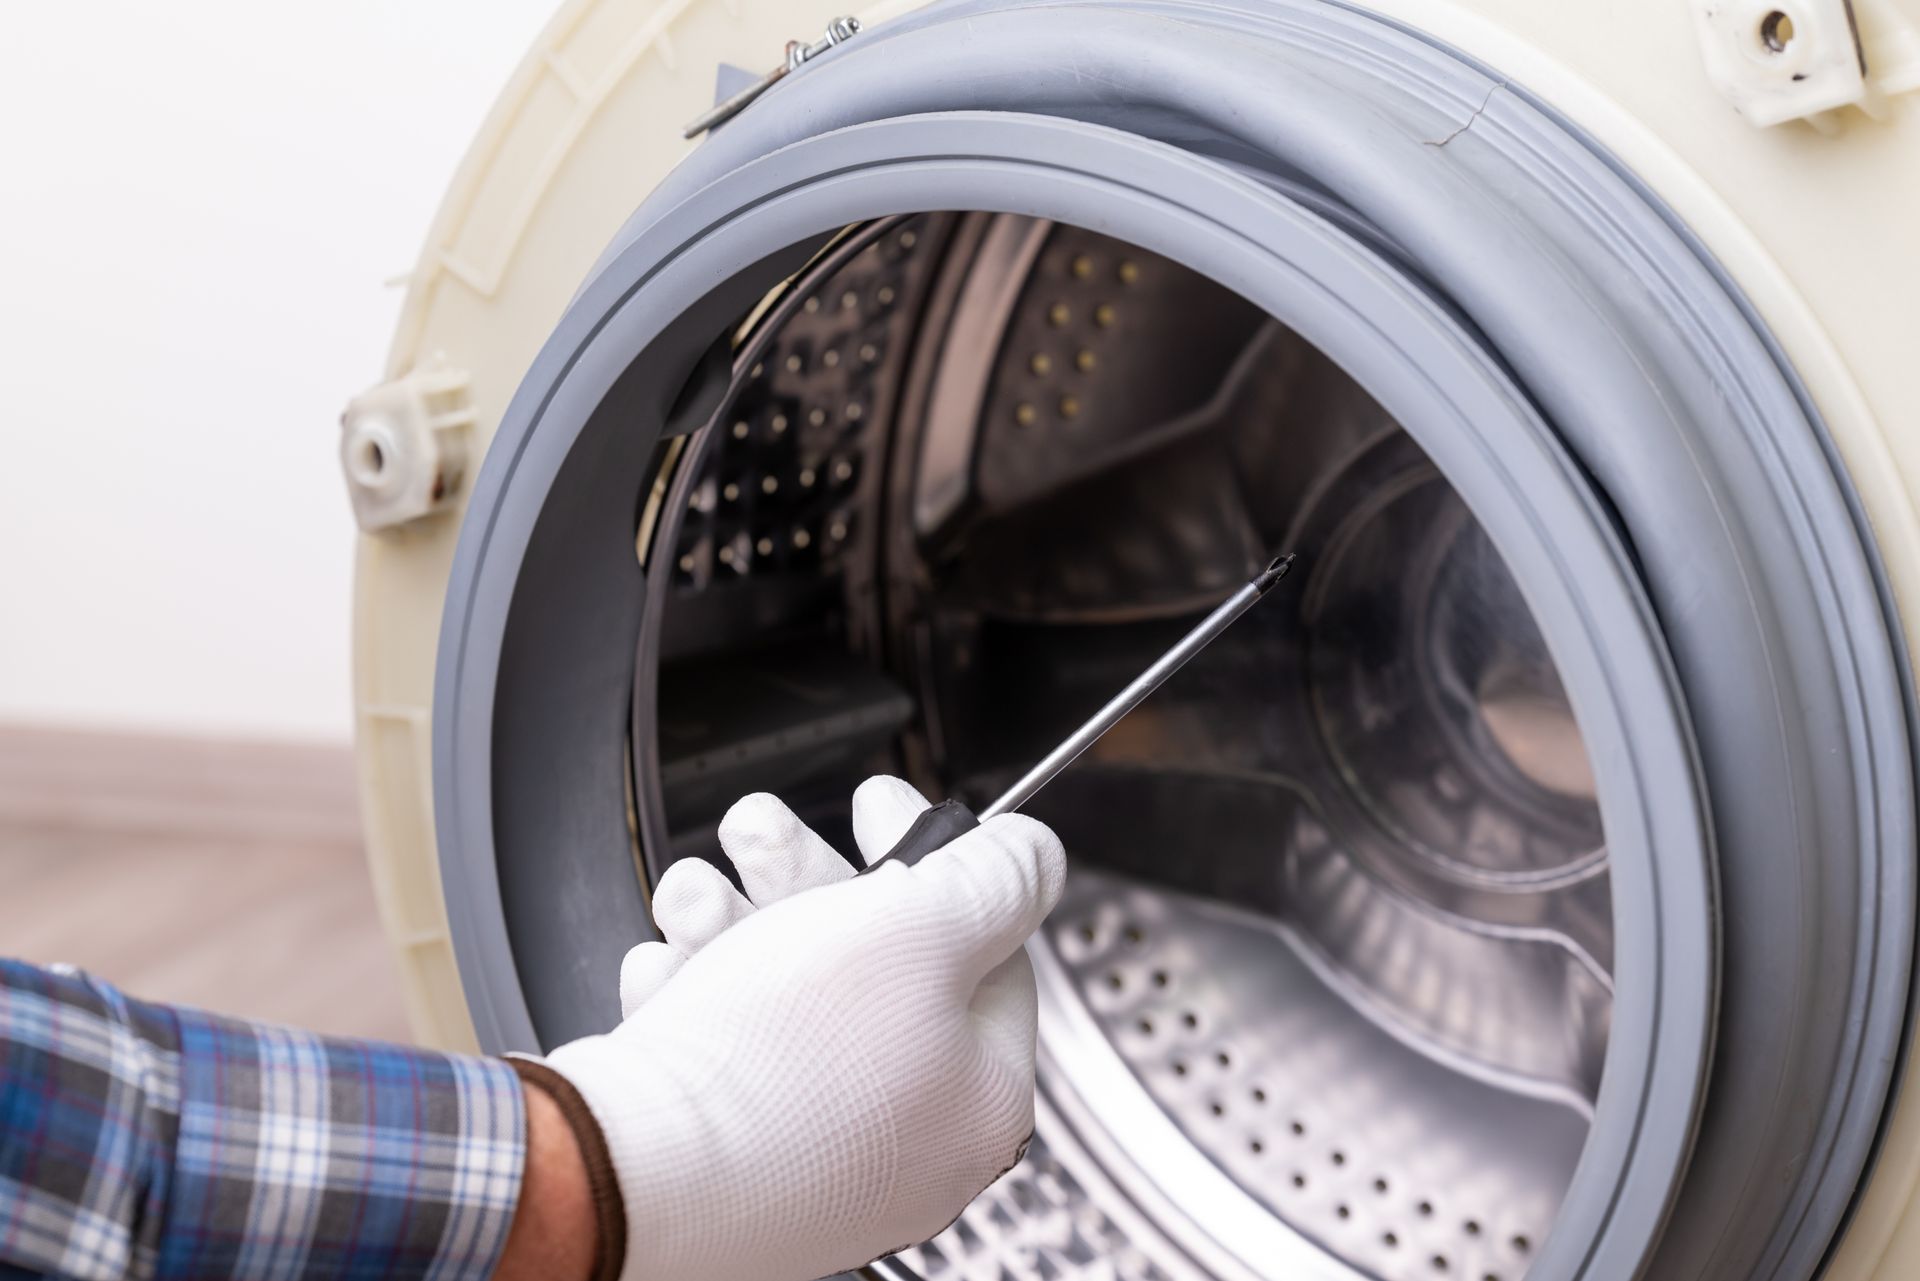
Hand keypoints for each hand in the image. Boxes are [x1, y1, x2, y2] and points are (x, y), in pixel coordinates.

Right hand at [541, 776, 1066, 1280]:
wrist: (629, 1167)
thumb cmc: (781, 1065)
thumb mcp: (921, 928)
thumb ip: (995, 880)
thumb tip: (1035, 855)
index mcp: (981, 1098)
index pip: (987, 952)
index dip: (932, 861)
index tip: (880, 809)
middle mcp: (905, 1142)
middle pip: (878, 965)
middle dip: (807, 876)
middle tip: (766, 833)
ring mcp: (812, 1154)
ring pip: (788, 997)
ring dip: (736, 920)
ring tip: (698, 895)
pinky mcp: (727, 1158)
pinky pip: (722, 1050)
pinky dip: (692, 994)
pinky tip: (669, 966)